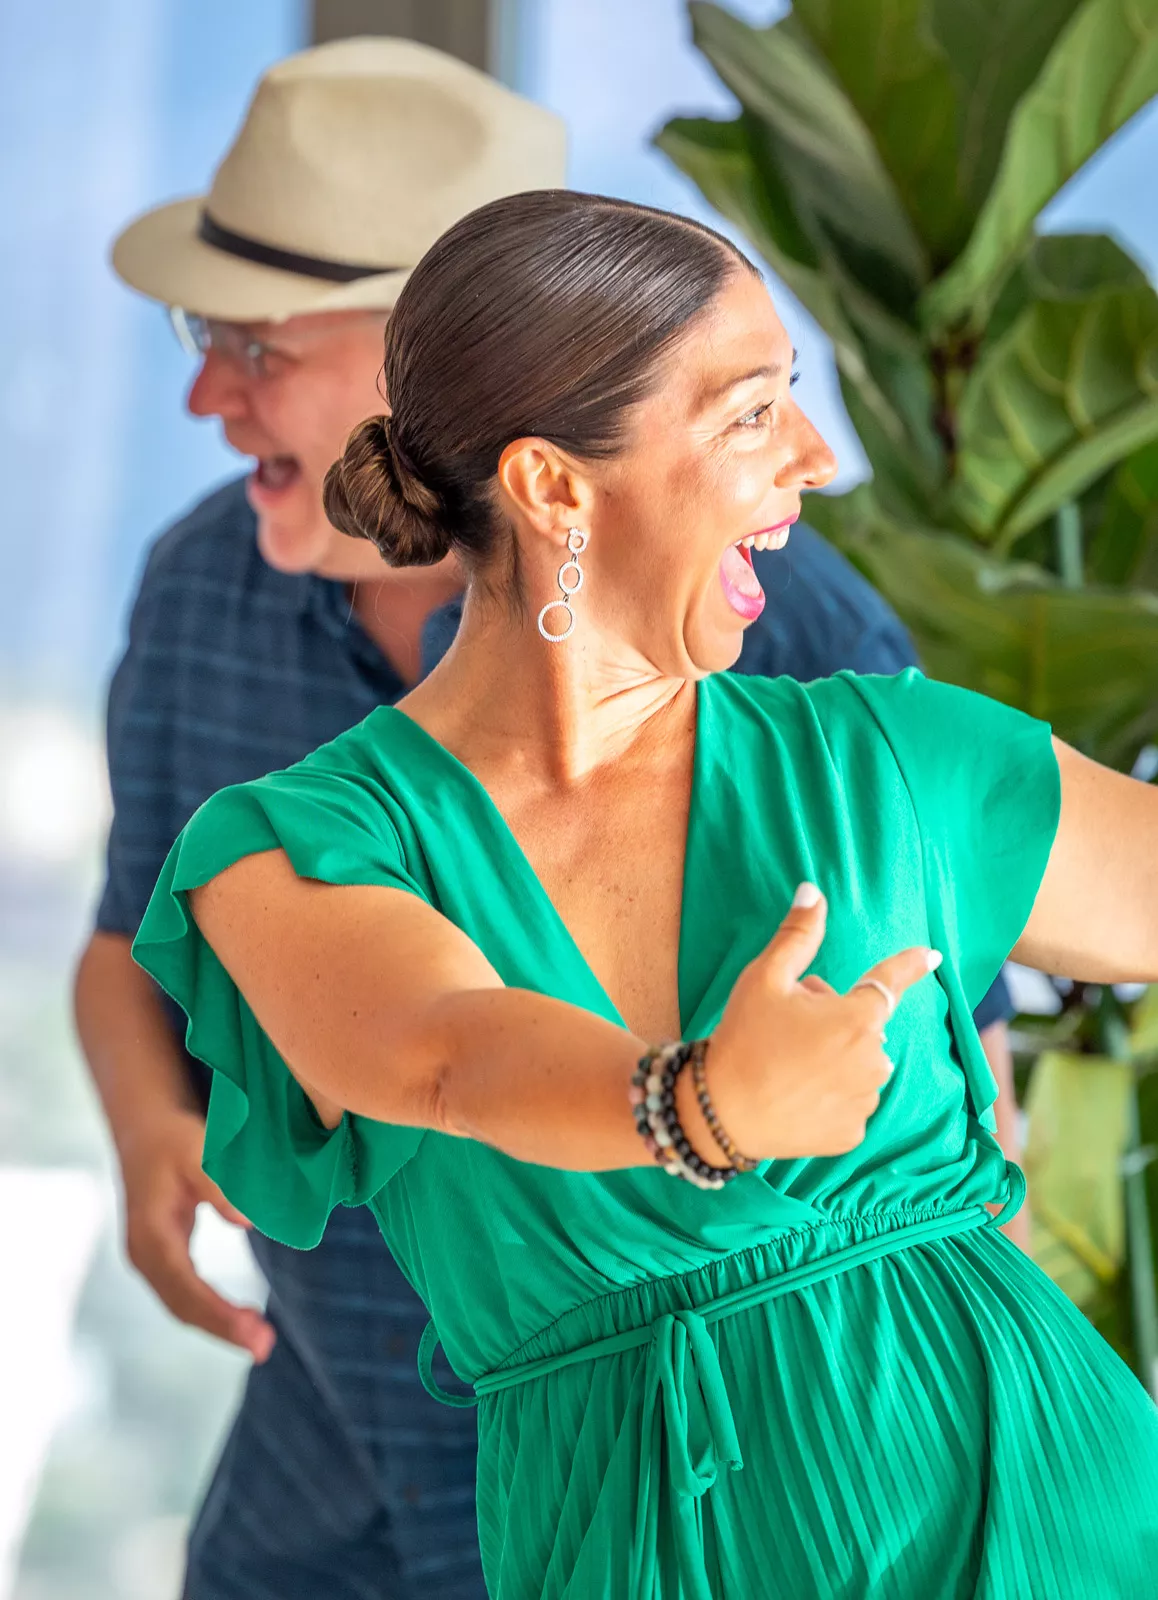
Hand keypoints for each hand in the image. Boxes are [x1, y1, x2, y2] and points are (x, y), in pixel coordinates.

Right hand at [118, 1108, 274, 1361]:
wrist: (144, 1129)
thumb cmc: (173, 1138)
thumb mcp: (198, 1152)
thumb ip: (220, 1187)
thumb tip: (247, 1222)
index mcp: (151, 1234)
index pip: (186, 1287)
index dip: (219, 1313)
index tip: (254, 1330)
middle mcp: (144, 1254)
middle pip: (182, 1307)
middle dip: (222, 1329)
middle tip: (264, 1347)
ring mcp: (150, 1259)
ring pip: (182, 1306)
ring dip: (218, 1326)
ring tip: (259, 1340)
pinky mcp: (162, 1257)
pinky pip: (184, 1294)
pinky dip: (210, 1311)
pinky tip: (239, 1319)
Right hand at [707, 885, 940, 1159]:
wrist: (720, 1114)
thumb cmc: (743, 1038)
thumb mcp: (764, 978)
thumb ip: (797, 935)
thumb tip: (813, 891)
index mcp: (857, 1018)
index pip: (890, 982)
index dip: (910, 965)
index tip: (932, 955)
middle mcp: (872, 1059)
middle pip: (861, 1026)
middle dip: (833, 1020)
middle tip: (788, 1028)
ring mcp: (865, 1099)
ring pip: (858, 1065)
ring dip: (834, 1059)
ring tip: (788, 1065)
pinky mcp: (852, 1132)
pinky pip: (850, 1102)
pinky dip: (829, 1096)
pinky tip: (796, 1096)